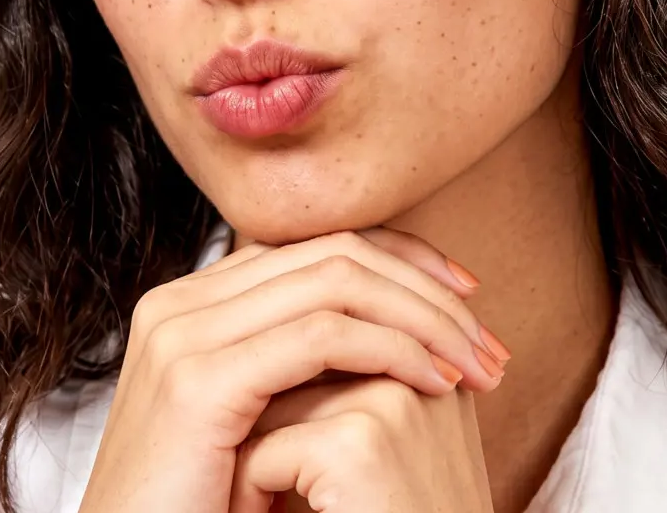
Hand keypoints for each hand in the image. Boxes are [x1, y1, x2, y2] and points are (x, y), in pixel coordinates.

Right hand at [76, 227, 506, 512]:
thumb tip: (391, 323)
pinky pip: (321, 335)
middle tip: (486, 337)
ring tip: (476, 362)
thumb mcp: (259, 419)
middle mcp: (181, 301)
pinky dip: (393, 349)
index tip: (464, 297)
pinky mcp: (196, 380)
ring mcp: (181, 333)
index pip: (314, 246)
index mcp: (195, 302)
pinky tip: (438, 382)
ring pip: (335, 280)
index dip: (399, 260)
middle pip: (331, 253)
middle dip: (423, 288)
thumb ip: (299, 360)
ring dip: (422, 316)